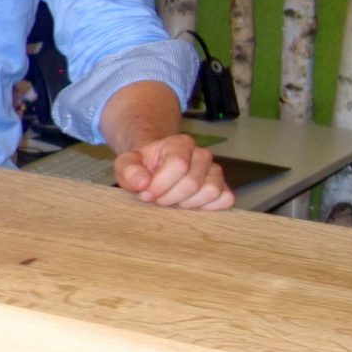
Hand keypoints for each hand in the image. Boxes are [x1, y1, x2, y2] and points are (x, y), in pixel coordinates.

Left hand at [114, 134, 235, 209]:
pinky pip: (225, 199)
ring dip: (188, 203)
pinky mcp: (223, 187)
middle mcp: (202, 155)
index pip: (178, 164)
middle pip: (192, 182)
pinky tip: (189, 205)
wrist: (155, 170)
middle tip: (157, 200)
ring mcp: (215, 171)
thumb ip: (129, 170)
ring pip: (211, 191)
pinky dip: (208, 208)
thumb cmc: (143, 167)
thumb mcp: (126, 164)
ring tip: (172, 201)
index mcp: (180, 143)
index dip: (160, 184)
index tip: (146, 193)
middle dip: (170, 197)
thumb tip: (142, 182)